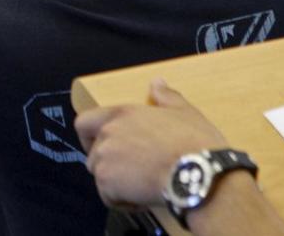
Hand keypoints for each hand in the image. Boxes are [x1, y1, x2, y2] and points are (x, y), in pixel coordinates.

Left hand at [76, 79, 229, 209]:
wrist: (199, 174)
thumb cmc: (195, 143)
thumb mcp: (185, 112)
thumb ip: (166, 97)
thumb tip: (157, 82)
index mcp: (121, 114)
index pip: (84, 122)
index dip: (89, 137)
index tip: (103, 146)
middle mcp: (107, 134)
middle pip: (93, 154)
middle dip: (110, 165)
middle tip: (134, 172)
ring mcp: (104, 159)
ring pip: (101, 177)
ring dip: (117, 184)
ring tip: (144, 186)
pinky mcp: (107, 184)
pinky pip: (109, 197)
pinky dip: (123, 202)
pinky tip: (145, 199)